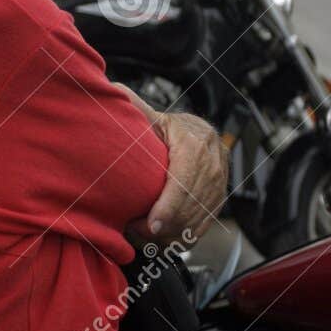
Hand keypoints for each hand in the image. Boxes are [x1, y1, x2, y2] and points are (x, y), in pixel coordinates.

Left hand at [137, 110, 228, 244]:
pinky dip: (182, 237)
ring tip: (143, 234)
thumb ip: (135, 108)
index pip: (183, 182)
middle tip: (135, 229)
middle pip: (190, 206)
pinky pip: (203, 226)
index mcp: (194, 144)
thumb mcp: (155, 117)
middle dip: (162, 225)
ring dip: (170, 234)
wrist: (201, 133)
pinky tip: (162, 239)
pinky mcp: (219, 200)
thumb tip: (111, 92)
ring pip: (197, 220)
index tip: (150, 224)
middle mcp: (212, 164)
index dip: (167, 207)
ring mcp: (219, 184)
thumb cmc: (172, 128)